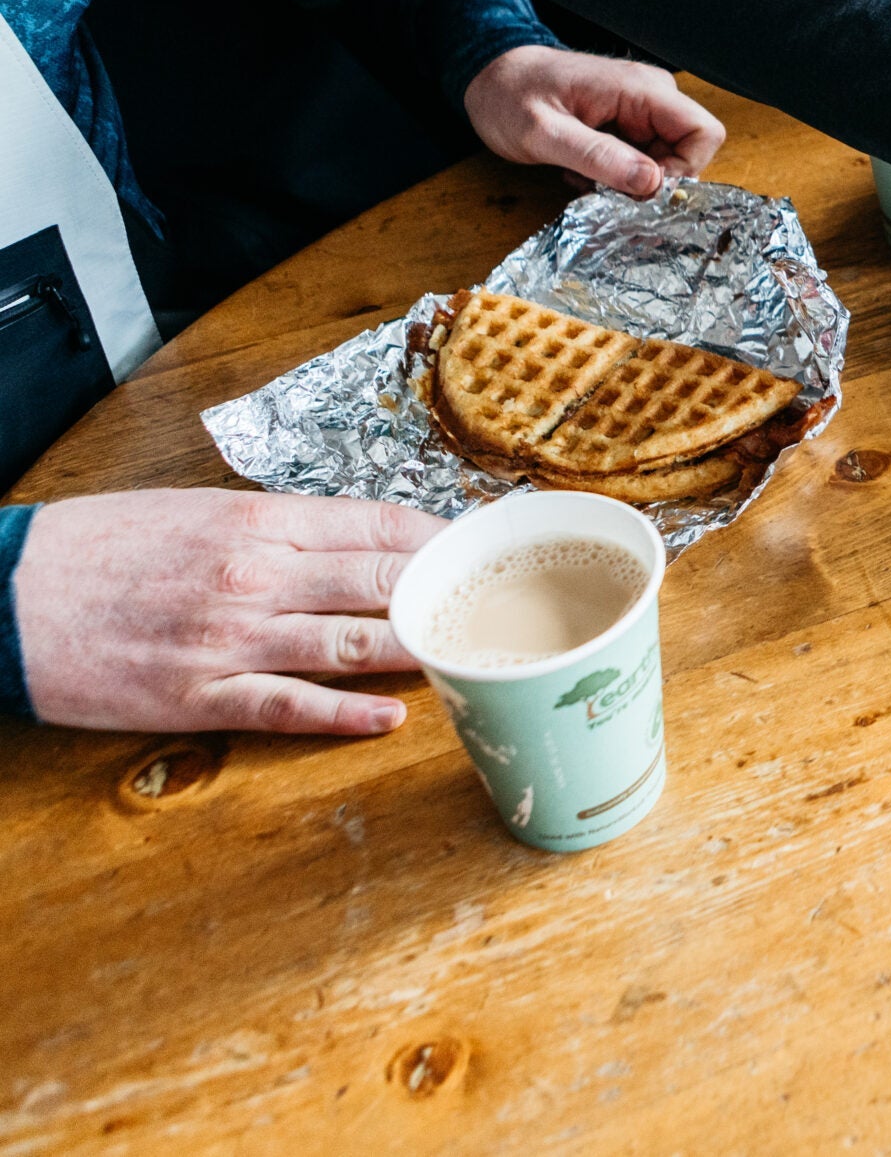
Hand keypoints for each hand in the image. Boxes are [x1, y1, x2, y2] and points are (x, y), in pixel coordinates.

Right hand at [15, 490, 443, 734]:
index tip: (482, 547)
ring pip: (354, 642)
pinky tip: (396, 717)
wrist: (6, 594)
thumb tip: (350, 538)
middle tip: (503, 603)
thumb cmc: (99, 547)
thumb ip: (276, 527)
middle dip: (452, 590)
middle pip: (384, 578)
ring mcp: (233, 639)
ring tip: (475, 657)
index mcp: (258, 521)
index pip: (379, 522)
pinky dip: (348, 714)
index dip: (442, 536)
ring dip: (422, 649)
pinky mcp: (201, 696)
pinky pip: (291, 706)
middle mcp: (257, 575)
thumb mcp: (195, 511)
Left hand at [463, 46, 725, 197]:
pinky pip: (643, 160)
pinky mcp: (628, 123)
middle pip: (687, 153)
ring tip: (585, 177)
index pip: (703, 133)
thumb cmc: (510, 95)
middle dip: (652, 183)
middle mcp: (650, 96)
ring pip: (665, 162)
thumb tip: (652, 183)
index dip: (684, 170)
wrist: (489, 76)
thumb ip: (598, 155)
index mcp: (640, 89)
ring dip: (630, 182)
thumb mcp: (544, 133)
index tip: (642, 191)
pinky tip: (583, 170)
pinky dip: (618, 176)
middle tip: (604, 191)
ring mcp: (640, 110)